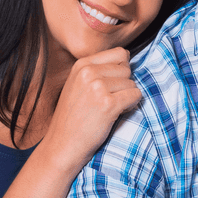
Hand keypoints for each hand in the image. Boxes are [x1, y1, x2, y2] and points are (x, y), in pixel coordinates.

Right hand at [45, 48, 142, 165]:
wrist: (63, 144)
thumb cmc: (73, 117)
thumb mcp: (78, 84)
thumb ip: (97, 70)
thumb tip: (128, 56)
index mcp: (81, 64)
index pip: (120, 53)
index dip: (122, 70)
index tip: (112, 85)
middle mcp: (89, 72)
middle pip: (127, 69)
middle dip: (124, 85)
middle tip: (110, 100)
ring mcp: (98, 87)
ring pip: (132, 83)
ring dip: (127, 97)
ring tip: (110, 108)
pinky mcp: (108, 105)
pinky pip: (135, 96)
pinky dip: (132, 105)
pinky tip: (117, 113)